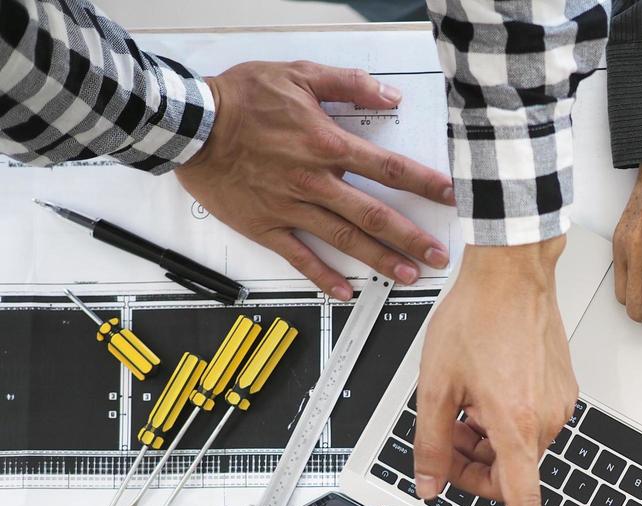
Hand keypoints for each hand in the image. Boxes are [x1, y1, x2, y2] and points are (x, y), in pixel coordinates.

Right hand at [176, 61, 453, 299]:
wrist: (188, 124)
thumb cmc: (239, 98)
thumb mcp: (297, 75)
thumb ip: (347, 85)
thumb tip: (389, 95)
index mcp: (326, 145)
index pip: (387, 168)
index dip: (423, 183)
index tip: (449, 197)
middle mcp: (314, 181)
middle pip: (374, 214)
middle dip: (411, 236)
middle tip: (438, 254)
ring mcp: (291, 207)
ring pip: (344, 239)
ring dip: (380, 260)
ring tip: (408, 275)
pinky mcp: (266, 226)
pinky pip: (299, 257)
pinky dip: (323, 277)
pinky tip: (345, 291)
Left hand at [413, 240, 576, 505]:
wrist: (512, 274)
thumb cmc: (478, 318)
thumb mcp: (434, 385)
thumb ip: (429, 444)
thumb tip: (428, 483)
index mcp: (515, 425)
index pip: (521, 503)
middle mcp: (545, 421)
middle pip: (508, 477)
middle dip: (473, 469)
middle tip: (446, 439)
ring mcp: (559, 406)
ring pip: (516, 451)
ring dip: (486, 442)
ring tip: (462, 404)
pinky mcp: (563, 393)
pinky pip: (530, 426)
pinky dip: (503, 423)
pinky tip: (485, 391)